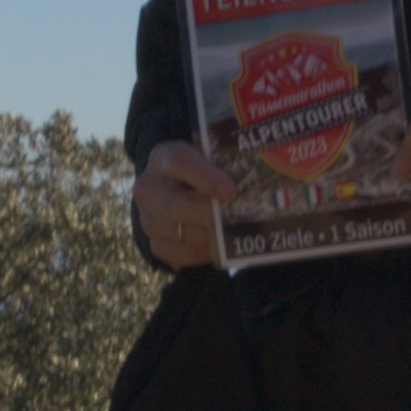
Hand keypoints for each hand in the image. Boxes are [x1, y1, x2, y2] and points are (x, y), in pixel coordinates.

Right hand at [134, 141, 232, 271]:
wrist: (176, 191)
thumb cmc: (202, 173)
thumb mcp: (209, 160)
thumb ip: (226, 165)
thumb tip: (263, 175)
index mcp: (162, 157)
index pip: (178, 161)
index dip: (205, 177)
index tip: (231, 191)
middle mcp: (147, 187)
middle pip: (175, 204)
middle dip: (209, 214)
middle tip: (235, 218)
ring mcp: (147, 218)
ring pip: (181, 233)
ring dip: (211, 236)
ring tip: (235, 231)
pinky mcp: (154, 243)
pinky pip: (182, 254)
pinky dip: (205, 253)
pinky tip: (222, 246)